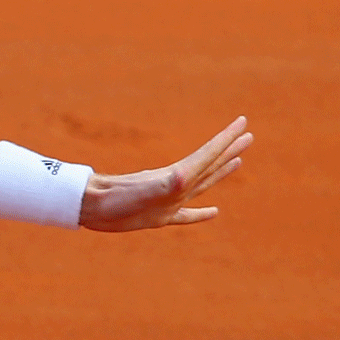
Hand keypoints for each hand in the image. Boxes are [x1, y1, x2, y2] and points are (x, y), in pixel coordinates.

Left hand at [81, 117, 251, 231]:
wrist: (91, 207)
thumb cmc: (116, 199)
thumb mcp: (145, 191)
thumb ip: (165, 184)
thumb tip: (183, 176)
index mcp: (178, 176)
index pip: (208, 153)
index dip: (226, 139)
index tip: (242, 121)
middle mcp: (177, 185)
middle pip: (210, 164)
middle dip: (229, 150)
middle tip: (248, 135)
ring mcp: (169, 201)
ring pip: (203, 184)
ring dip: (220, 173)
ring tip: (237, 161)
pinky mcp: (159, 218)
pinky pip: (187, 215)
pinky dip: (201, 214)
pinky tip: (213, 212)